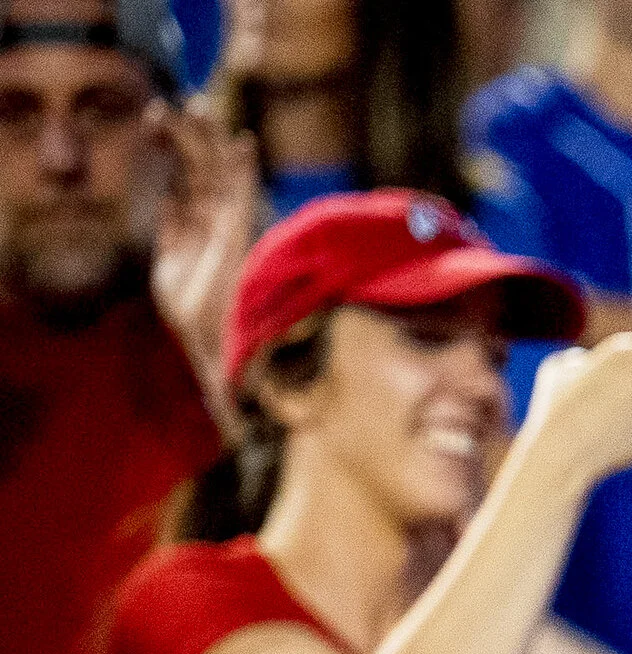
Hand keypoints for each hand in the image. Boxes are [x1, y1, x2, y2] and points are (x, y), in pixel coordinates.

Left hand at [149, 102, 259, 402]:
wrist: (206, 342)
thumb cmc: (190, 313)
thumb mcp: (167, 266)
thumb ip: (171, 233)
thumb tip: (170, 202)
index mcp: (197, 227)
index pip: (187, 177)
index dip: (172, 146)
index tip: (154, 118)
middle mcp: (215, 222)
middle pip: (204, 167)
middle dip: (192, 134)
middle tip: (183, 101)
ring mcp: (227, 227)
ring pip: (219, 174)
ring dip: (209, 139)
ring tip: (199, 106)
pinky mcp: (237, 236)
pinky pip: (242, 196)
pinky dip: (243, 170)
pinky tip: (241, 142)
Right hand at [526, 332, 631, 483]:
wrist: (564, 450)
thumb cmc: (555, 407)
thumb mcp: (558, 367)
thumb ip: (578, 359)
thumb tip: (583, 361)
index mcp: (626, 350)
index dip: (624, 364)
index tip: (611, 378)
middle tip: (620, 401)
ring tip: (613, 425)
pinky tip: (619, 442)